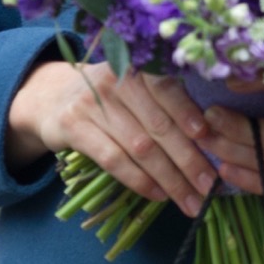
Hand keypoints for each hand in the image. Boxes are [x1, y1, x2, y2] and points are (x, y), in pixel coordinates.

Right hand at [6, 59, 218, 216]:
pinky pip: (113, 160)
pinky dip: (139, 181)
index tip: (211, 140)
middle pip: (158, 124)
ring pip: (139, 147)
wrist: (52, 96)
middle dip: (187, 158)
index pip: (167, 89)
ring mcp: (93, 102)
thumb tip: (209, 135)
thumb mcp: (133, 86)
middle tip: (208, 185)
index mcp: (136, 64)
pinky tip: (158, 194)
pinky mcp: (74, 127)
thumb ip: (163, 101)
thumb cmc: (109, 95)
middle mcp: (115, 79)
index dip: (189, 114)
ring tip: (189, 198)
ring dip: (169, 177)